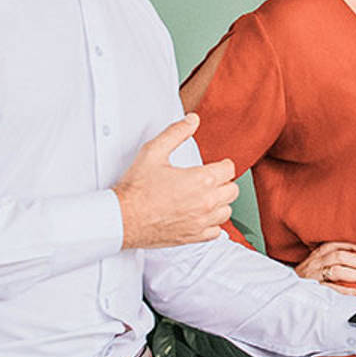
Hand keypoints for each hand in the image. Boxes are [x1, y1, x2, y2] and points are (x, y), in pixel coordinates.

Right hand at [114, 115, 238, 248]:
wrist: (123, 218)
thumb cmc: (136, 189)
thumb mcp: (153, 152)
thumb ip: (176, 133)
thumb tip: (192, 120)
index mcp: (201, 180)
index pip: (229, 169)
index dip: (222, 165)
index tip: (215, 166)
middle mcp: (206, 202)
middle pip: (232, 190)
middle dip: (223, 182)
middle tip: (210, 180)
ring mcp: (201, 222)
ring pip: (226, 211)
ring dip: (220, 203)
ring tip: (206, 197)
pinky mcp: (194, 236)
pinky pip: (216, 231)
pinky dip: (212, 223)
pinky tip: (201, 216)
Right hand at [295, 241, 355, 295]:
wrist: (285, 289)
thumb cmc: (305, 275)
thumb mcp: (315, 262)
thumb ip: (331, 258)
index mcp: (316, 254)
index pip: (335, 245)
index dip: (351, 245)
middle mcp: (315, 263)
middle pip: (339, 257)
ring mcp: (313, 276)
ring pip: (337, 271)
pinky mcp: (313, 289)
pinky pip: (331, 289)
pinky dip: (345, 290)